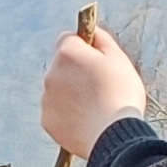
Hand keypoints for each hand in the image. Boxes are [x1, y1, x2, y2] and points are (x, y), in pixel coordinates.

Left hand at [37, 21, 147, 158]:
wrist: (114, 136)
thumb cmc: (120, 94)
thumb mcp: (119, 59)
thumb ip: (101, 39)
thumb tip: (92, 31)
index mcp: (67, 54)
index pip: (68, 38)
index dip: (84, 47)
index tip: (97, 59)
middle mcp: (51, 73)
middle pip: (62, 65)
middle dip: (76, 71)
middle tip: (100, 85)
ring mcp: (46, 99)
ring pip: (59, 89)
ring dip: (71, 92)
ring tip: (95, 105)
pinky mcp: (47, 120)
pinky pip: (57, 111)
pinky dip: (68, 113)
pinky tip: (86, 119)